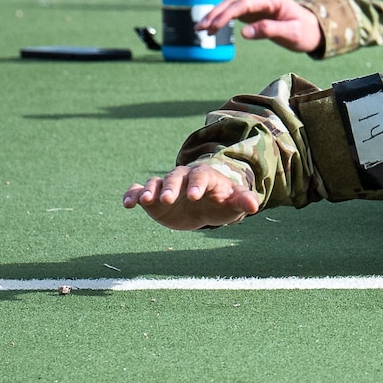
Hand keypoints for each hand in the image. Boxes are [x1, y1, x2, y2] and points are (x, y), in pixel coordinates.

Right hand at [123, 163, 261, 229]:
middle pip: (175, 178)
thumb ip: (243, 201)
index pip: (200, 177)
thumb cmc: (223, 202)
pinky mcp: (152, 195)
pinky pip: (139, 191)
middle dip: (171, 187)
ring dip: (149, 190)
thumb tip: (254, 205)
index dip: (197, 185)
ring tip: (145, 201)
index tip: (194, 196)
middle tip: (167, 199)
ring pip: (155, 183)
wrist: (207, 206)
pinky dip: (133, 195)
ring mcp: (166, 186)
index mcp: (204, 176)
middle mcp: (183, 178)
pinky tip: (128, 204)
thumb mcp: (235, 202)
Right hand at [199, 0, 322, 53]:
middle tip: (200, 28)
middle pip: (234, 0)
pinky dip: (222, 17)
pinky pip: (234, 8)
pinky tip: (210, 26)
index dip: (226, 14)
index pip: (244, 3)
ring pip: (231, 3)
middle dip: (215, 14)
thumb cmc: (305, 32)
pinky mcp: (253, 5)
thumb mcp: (291, 34)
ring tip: (201, 29)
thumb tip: (244, 33)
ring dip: (215, 15)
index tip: (214, 26)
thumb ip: (269, 31)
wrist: (313, 29)